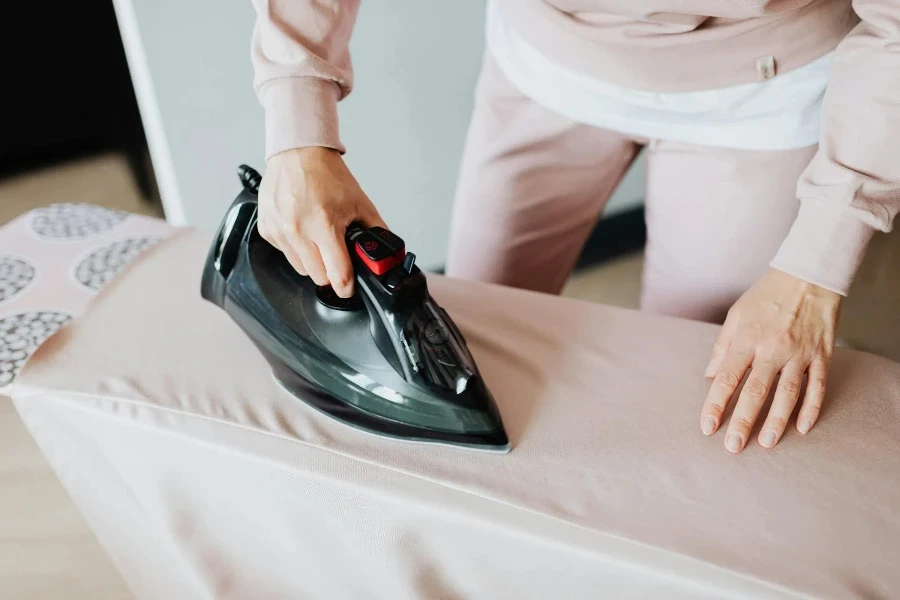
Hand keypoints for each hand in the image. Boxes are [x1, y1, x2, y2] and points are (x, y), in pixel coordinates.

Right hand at [256, 147, 386, 297]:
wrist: (298, 153)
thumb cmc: (328, 176)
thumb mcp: (361, 203)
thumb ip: (377, 231)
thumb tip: (388, 254)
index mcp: (324, 224)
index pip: (337, 275)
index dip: (347, 286)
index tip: (350, 287)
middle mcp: (298, 230)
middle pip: (319, 277)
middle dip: (331, 271)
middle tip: (337, 255)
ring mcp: (280, 231)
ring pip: (301, 270)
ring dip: (313, 262)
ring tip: (319, 239)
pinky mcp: (267, 230)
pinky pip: (286, 255)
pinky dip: (297, 249)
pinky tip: (303, 230)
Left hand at [700, 269, 841, 452]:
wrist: (808, 276)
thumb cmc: (766, 296)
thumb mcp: (736, 314)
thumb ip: (722, 346)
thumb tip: (709, 375)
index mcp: (747, 338)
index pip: (727, 377)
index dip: (716, 404)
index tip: (707, 426)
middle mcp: (772, 348)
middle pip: (756, 390)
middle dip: (743, 421)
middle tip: (733, 446)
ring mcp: (799, 353)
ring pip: (787, 393)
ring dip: (776, 420)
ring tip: (766, 443)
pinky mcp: (822, 355)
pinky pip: (817, 386)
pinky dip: (811, 408)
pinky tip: (803, 428)